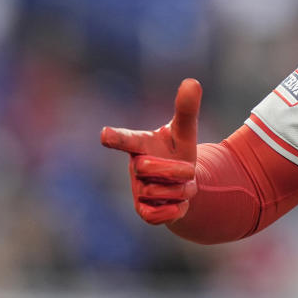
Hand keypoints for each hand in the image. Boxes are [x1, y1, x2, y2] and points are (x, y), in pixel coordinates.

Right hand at [101, 78, 201, 224]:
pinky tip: (179, 203)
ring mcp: (137, 190)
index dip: (116, 137)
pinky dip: (176, 210)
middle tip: (186, 169)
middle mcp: (135, 167)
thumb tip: (193, 81)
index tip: (105, 134)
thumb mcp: (185, 130)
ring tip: (183, 185)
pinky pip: (157, 216)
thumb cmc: (177, 150)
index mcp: (140, 145)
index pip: (126, 139)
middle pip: (148, 168)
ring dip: (181, 190)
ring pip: (159, 193)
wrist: (183, 182)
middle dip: (175, 169)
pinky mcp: (143, 212)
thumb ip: (186, 108)